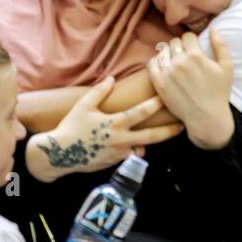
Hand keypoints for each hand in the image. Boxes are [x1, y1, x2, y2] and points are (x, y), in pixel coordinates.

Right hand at [28, 76, 182, 181]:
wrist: (59, 154)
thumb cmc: (71, 127)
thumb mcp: (83, 106)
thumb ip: (99, 92)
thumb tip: (112, 79)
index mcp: (114, 123)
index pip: (140, 113)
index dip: (156, 104)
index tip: (168, 97)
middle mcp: (120, 139)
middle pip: (151, 136)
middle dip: (169, 131)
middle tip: (182, 126)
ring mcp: (119, 153)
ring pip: (143, 147)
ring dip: (152, 141)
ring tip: (168, 134)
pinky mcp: (116, 162)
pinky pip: (131, 155)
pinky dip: (135, 150)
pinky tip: (138, 144)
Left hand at [148, 31, 234, 149]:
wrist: (206, 117)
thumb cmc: (219, 93)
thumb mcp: (227, 68)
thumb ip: (221, 46)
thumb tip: (213, 29)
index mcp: (196, 56)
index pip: (188, 36)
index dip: (192, 42)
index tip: (195, 49)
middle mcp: (179, 62)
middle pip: (174, 42)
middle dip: (180, 47)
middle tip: (186, 58)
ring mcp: (167, 73)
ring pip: (163, 52)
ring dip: (169, 54)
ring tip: (175, 63)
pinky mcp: (158, 83)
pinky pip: (152, 64)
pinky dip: (157, 62)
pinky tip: (164, 67)